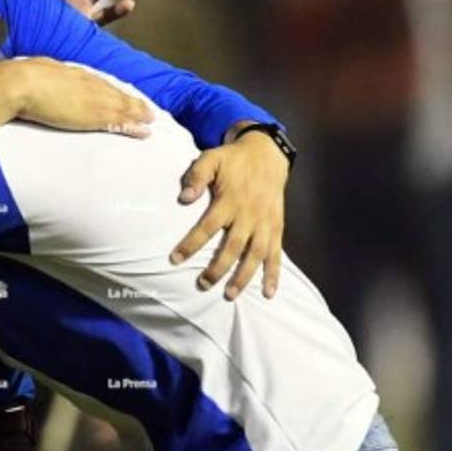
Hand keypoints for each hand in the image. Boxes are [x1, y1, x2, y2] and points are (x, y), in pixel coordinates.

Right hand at [4, 58, 153, 136]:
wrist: (21, 84)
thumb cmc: (21, 78)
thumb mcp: (37, 71)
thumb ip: (46, 75)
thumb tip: (41, 76)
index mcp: (75, 73)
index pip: (100, 83)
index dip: (113, 91)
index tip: (122, 96)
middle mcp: (89, 83)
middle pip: (116, 93)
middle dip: (133, 102)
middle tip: (147, 110)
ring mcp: (94, 99)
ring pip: (123, 106)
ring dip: (138, 113)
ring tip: (150, 120)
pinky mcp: (95, 115)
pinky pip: (121, 121)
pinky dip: (134, 126)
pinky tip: (144, 131)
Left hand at [169, 130, 288, 299]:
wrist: (267, 155)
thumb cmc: (233, 160)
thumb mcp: (211, 158)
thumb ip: (196, 175)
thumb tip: (184, 198)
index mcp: (229, 200)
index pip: (207, 227)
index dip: (190, 244)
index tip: (174, 259)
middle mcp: (248, 215)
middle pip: (232, 247)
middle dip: (217, 269)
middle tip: (201, 285)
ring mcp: (265, 223)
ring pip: (254, 255)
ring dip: (243, 277)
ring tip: (229, 295)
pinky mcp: (277, 228)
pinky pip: (277, 254)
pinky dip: (274, 274)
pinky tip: (269, 293)